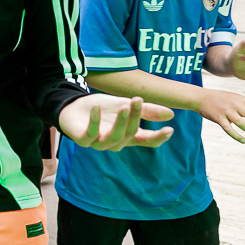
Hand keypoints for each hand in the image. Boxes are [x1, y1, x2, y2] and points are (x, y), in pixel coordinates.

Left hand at [58, 94, 175, 150]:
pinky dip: (94, 121)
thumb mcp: (125, 105)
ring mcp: (99, 143)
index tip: (169, 129)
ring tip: (124, 107)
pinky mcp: (83, 140)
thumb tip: (170, 114)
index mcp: (128, 136)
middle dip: (135, 118)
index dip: (157, 138)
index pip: (146, 141)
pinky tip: (96, 108)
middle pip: (130, 134)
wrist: (74, 106)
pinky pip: (90, 134)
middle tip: (137, 100)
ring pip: (114, 137)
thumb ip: (145, 111)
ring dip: (120, 122)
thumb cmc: (102, 108)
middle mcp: (115, 142)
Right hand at [198, 89, 244, 142]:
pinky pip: (229, 129)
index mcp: (243, 99)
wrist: (201, 97)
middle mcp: (236, 104)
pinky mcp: (218, 118)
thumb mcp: (236, 98)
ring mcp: (227, 111)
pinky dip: (237, 136)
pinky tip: (244, 141)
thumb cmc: (221, 99)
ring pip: (243, 124)